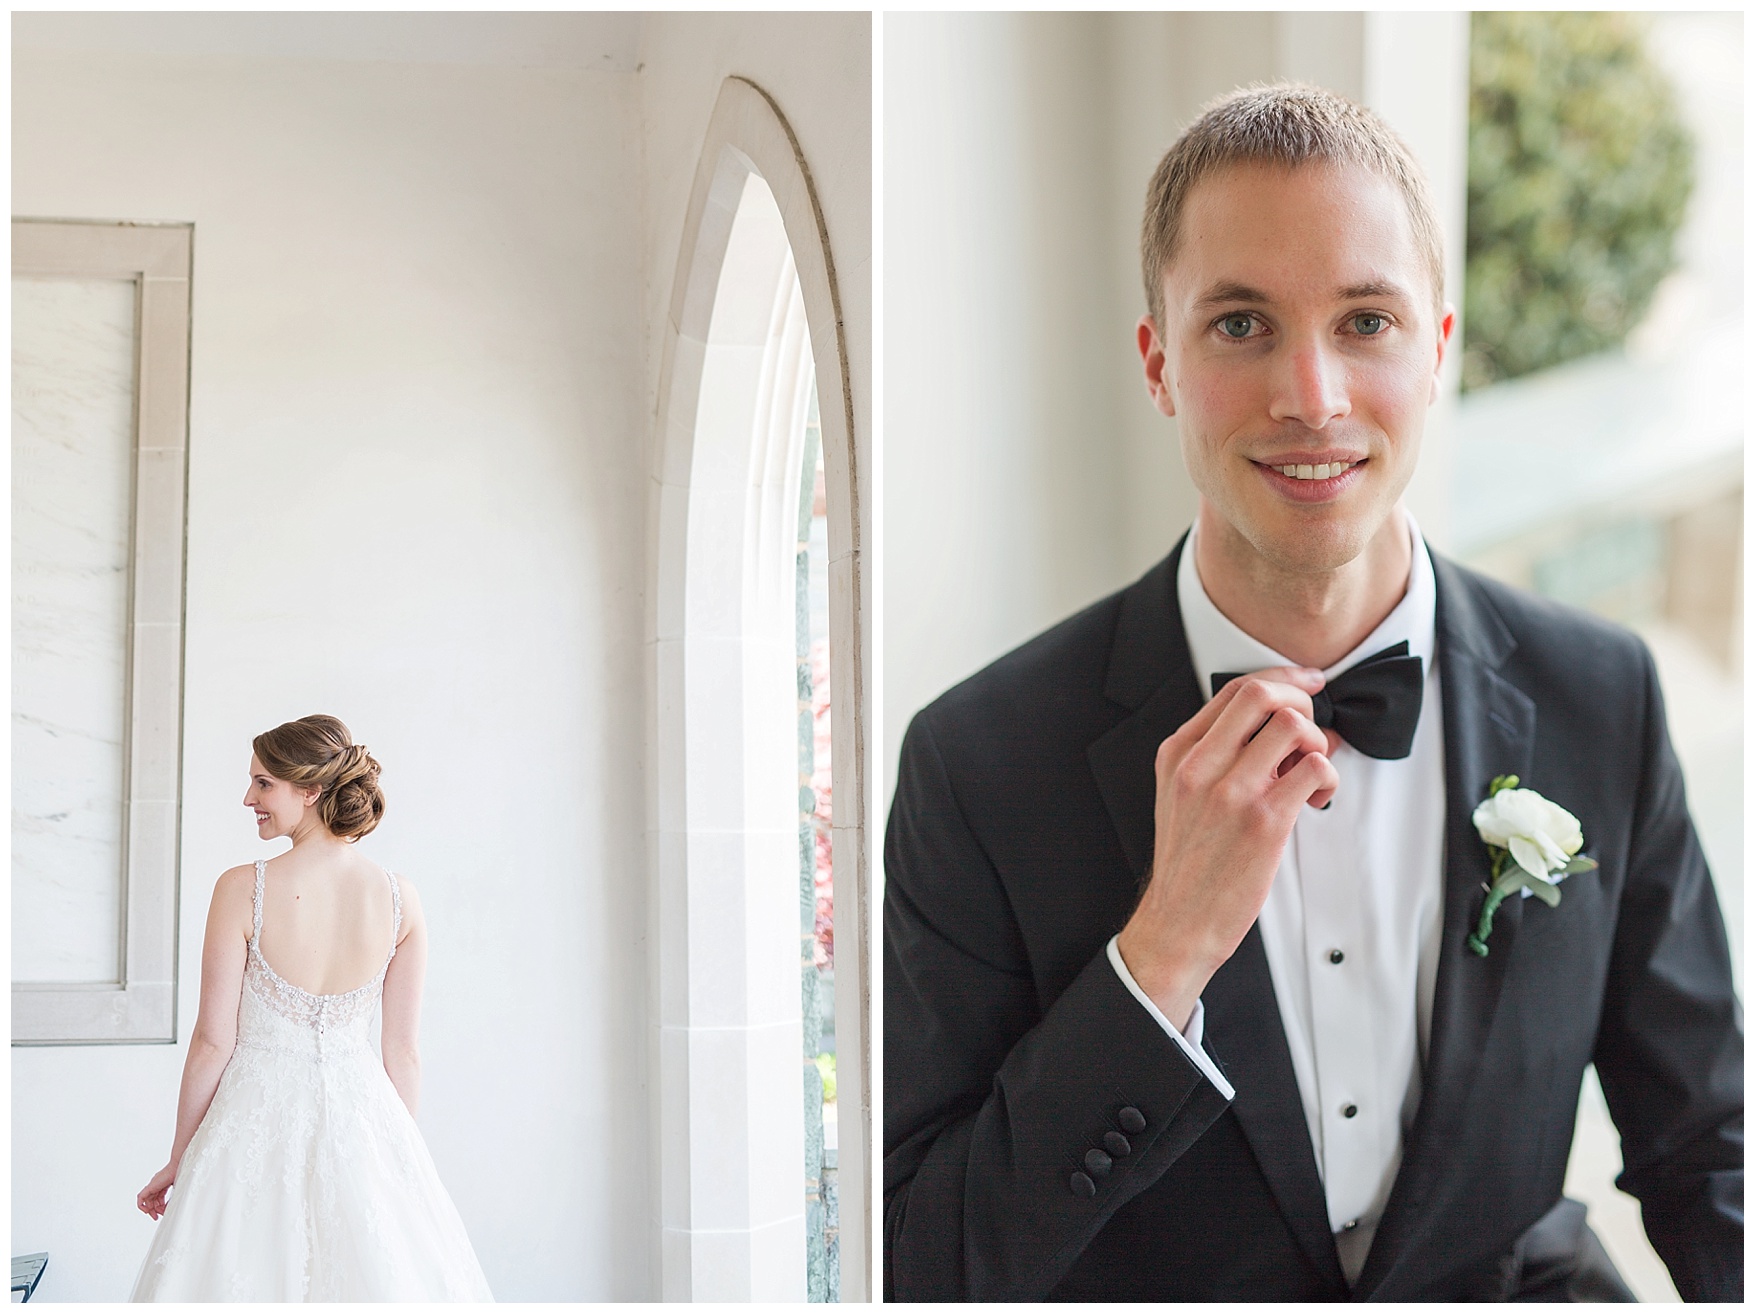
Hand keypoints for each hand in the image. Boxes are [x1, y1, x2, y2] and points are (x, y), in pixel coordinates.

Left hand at [137, 1161, 176, 1219]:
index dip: (160, 1206)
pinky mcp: (150, 1186)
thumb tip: (171, 1208)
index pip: (158, 1198)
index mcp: (163, 1184)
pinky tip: (147, 1211)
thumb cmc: (182, 1172)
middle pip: (151, 1200)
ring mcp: (152, 1185)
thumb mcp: (178, 1188)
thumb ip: (174, 1197)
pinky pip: (141, 1198)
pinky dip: (142, 1205)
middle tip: (156, 1218)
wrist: (179, 1164)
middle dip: (154, 1210)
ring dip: (149, 1209)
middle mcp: (156, 1185)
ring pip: (146, 1200)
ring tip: (154, 1216)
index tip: (164, 1212)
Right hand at [1116, 667, 1339, 1030]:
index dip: (1281, 680)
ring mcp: (1231, 792)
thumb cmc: (1188, 863)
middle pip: (1261, 695)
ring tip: (1310, 770)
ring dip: (1317, 742)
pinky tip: (1317, 798)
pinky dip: (1328, 777)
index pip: (1234, 691)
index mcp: (1179, 754)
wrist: (1179, 920)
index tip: (1306, 685)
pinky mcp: (1263, 822)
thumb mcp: (1180, 796)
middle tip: (1311, 732)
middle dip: (1301, 702)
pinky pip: (1313, 770)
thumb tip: (1277, 729)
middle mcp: (1200, 766)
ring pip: (1292, 727)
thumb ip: (1217, 757)